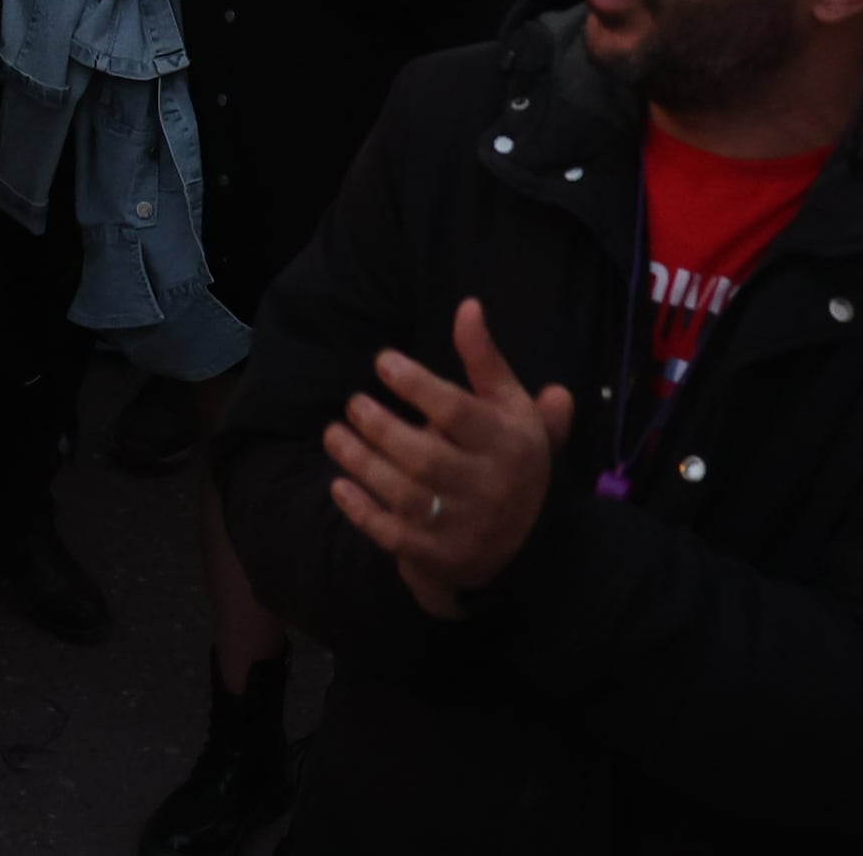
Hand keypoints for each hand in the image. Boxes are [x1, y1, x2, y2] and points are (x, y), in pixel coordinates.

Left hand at [323, 298, 576, 615]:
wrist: (530, 543)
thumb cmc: (510, 458)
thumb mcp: (510, 407)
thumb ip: (486, 360)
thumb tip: (468, 306)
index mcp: (507, 444)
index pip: (458, 413)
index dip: (417, 385)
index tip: (382, 361)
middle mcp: (487, 486)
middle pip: (425, 456)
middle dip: (381, 427)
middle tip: (352, 403)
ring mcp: (462, 525)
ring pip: (405, 494)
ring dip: (362, 463)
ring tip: (333, 435)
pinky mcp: (439, 555)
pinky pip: (395, 536)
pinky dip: (363, 512)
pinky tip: (338, 485)